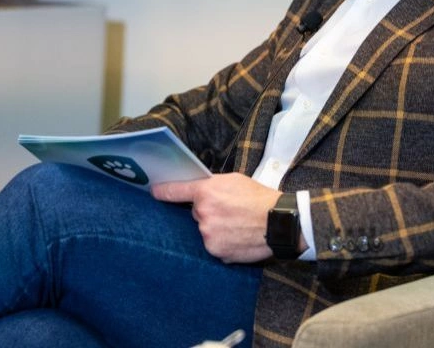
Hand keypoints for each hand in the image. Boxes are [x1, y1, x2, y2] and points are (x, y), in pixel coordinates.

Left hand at [152, 173, 281, 263]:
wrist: (279, 223)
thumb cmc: (260, 198)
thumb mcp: (235, 181)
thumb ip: (213, 185)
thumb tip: (200, 190)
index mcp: (207, 192)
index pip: (176, 191)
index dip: (163, 191)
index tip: (154, 192)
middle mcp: (203, 214)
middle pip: (196, 213)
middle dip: (208, 211)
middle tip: (230, 210)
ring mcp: (209, 235)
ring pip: (205, 230)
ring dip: (216, 228)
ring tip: (238, 225)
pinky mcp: (217, 252)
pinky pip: (214, 246)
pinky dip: (224, 242)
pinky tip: (238, 236)